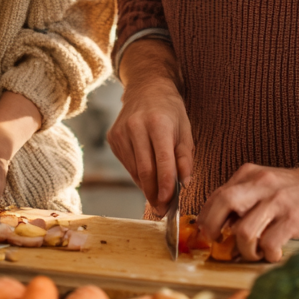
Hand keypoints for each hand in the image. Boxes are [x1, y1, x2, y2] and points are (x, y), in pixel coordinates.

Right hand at [107, 39, 193, 215]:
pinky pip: (127, 165)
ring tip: (159, 197)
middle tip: (162, 211)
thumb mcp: (186, 129)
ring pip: (134, 171)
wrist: (146, 88)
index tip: (169, 203)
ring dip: (146, 187)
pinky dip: (138, 175)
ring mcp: (121, 132)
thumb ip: (185, 157)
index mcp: (158, 123)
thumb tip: (184, 183)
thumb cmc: (170, 110)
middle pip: (145, 170)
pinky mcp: (112, 138)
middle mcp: (136, 127)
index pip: (162, 160)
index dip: (166, 185)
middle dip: (155, 194)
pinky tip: (147, 175)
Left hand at [197, 164, 298, 261]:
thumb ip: (241, 198)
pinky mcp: (294, 218)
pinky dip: (268, 255)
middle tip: (218, 243)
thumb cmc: (291, 191)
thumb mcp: (263, 184)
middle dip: (213, 227)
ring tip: (254, 252)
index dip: (206, 217)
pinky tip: (273, 254)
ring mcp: (278, 201)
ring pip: (244, 231)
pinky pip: (269, 244)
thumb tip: (217, 224)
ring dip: (245, 250)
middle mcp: (262, 183)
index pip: (217, 194)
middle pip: (225, 203)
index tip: (206, 232)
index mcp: (250, 174)